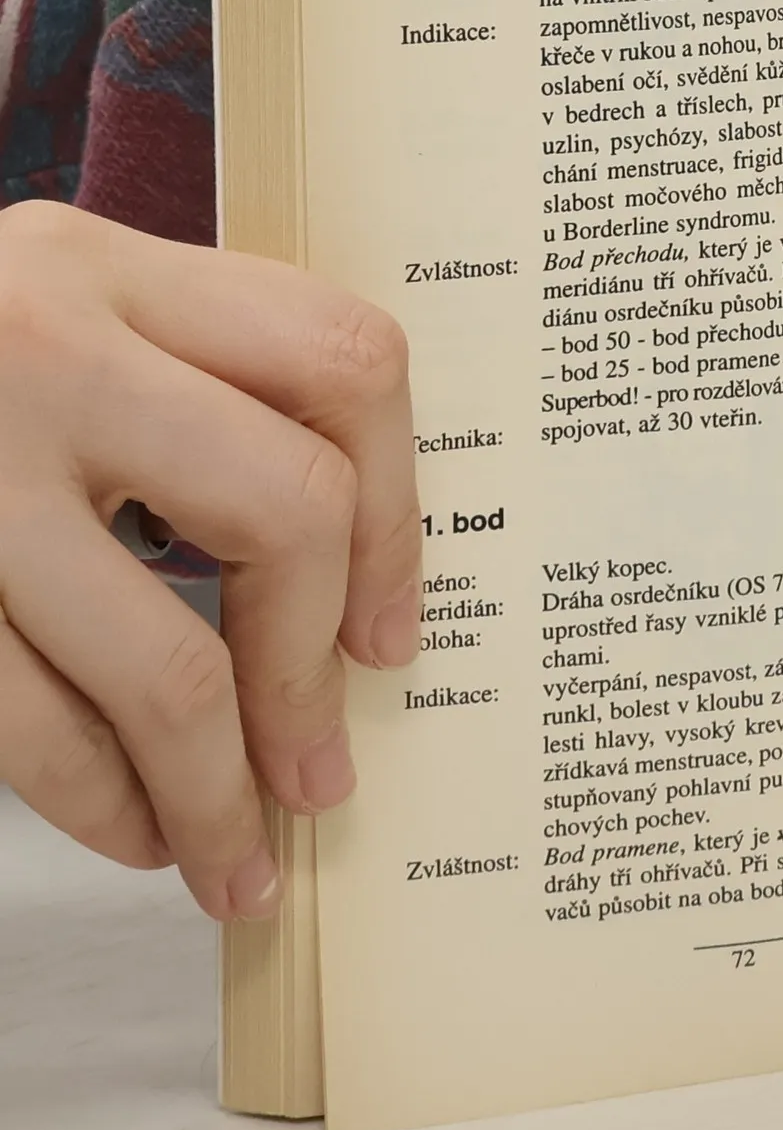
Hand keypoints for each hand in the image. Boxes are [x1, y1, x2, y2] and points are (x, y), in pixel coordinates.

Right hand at [0, 203, 420, 920]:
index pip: (340, 362)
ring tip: (239, 859)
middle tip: (319, 773)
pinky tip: (136, 831)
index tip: (389, 636)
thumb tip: (343, 595)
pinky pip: (34, 725)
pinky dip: (104, 803)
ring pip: (167, 664)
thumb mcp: (48, 325)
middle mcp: (45, 346)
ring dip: (218, 793)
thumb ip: (182, 392)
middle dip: (311, 675)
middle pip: (290, 513)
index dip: (398, 515)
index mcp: (109, 270)